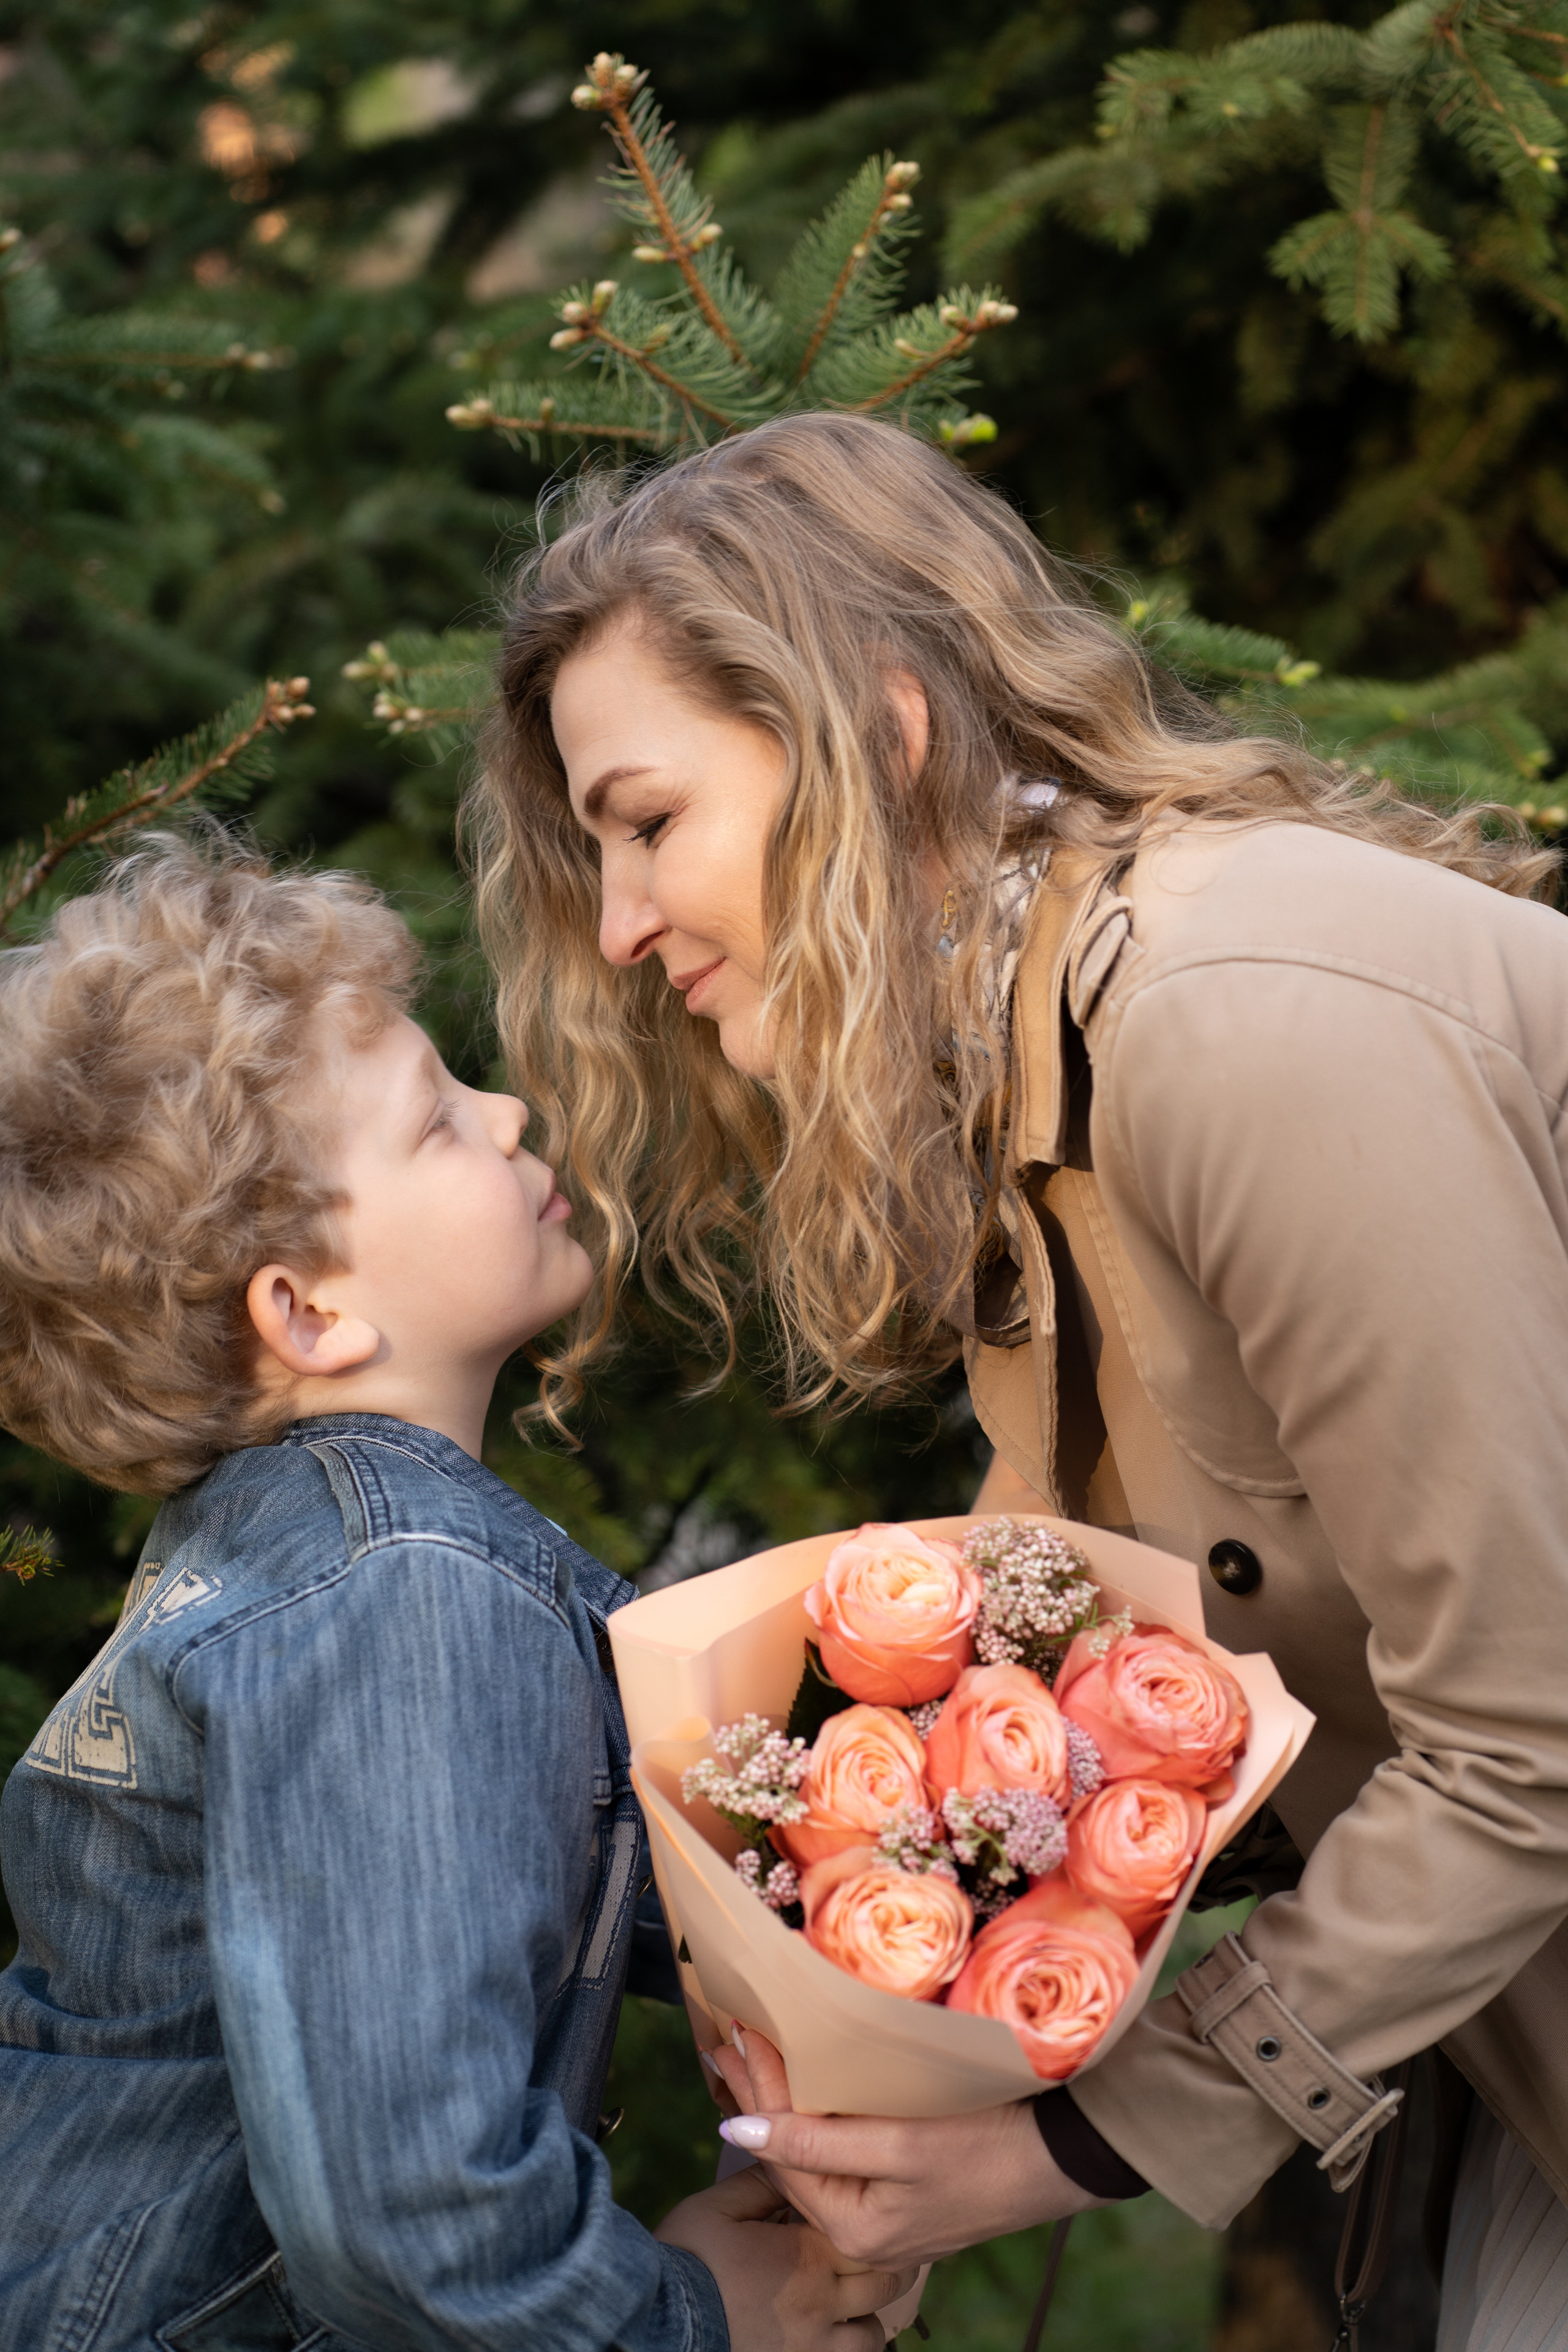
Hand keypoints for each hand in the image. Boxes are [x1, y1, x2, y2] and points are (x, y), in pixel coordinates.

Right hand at [656, 2163, 916, 2349]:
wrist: (659, 2324)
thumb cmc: (686, 2260)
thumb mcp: (717, 2207)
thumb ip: (762, 2181)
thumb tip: (791, 2161)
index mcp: (807, 2254)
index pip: (866, 2231)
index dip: (866, 2221)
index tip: (856, 2212)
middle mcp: (823, 2303)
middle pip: (885, 2282)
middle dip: (881, 2265)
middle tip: (864, 2253)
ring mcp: (815, 2348)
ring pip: (873, 2334)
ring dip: (866, 2316)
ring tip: (844, 2302)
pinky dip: (847, 2349)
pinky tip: (827, 2335)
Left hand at [711, 2027, 1102, 2268]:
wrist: (1065, 2156)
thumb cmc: (988, 2147)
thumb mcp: (900, 2145)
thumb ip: (816, 2144)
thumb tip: (735, 2133)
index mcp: (854, 2230)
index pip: (783, 2152)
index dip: (755, 2089)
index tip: (732, 2033)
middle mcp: (862, 2234)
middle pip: (793, 2158)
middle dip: (760, 2094)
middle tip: (727, 2038)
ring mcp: (885, 2215)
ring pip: (817, 2157)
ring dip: (785, 2104)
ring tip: (753, 2055)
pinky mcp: (906, 2192)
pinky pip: (845, 2156)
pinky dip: (820, 2119)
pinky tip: (808, 2089)